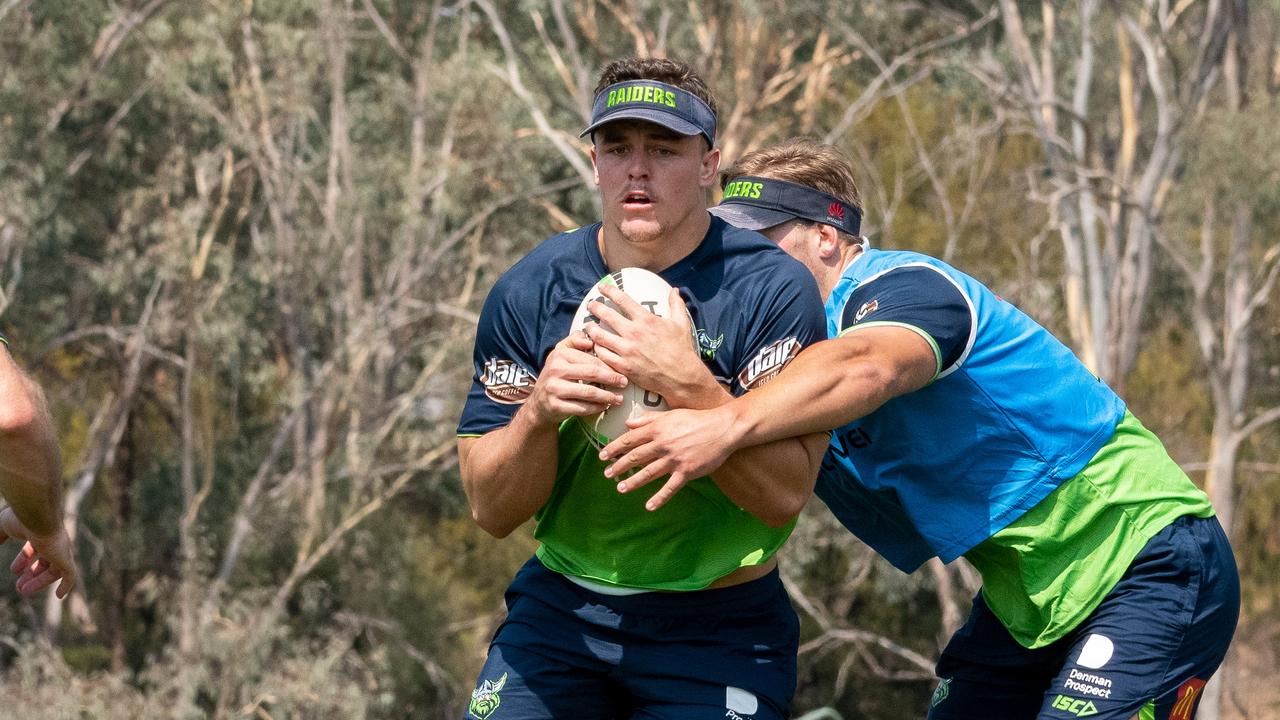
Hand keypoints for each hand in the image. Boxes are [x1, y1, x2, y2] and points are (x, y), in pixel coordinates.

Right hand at [0, 507, 76, 598]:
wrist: (38, 516)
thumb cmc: (20, 519)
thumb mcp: (3, 526)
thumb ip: (0, 534)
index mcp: (40, 532)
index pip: (34, 548)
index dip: (24, 559)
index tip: (14, 570)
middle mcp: (53, 541)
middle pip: (45, 561)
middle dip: (32, 573)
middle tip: (19, 587)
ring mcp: (61, 550)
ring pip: (54, 570)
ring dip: (39, 581)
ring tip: (23, 591)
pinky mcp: (66, 558)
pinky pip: (70, 575)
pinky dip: (66, 585)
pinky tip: (60, 595)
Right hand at [523, 332, 628, 426]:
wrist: (539, 402)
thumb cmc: (556, 375)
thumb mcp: (560, 354)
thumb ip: (574, 341)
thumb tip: (589, 338)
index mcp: (560, 354)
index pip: (590, 359)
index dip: (609, 365)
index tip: (622, 370)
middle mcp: (555, 370)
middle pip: (591, 373)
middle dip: (612, 379)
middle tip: (624, 382)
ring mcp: (554, 389)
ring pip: (588, 392)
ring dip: (607, 396)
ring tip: (619, 398)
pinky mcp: (555, 406)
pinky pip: (582, 408)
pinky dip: (597, 408)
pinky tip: (605, 406)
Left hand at [584, 285, 705, 403]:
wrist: (681, 377)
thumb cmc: (682, 350)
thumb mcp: (681, 324)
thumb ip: (676, 305)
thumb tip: (675, 291)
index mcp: (646, 320)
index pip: (622, 299)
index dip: (609, 291)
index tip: (602, 287)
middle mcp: (634, 333)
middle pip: (606, 315)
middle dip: (595, 307)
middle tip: (592, 305)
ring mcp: (627, 351)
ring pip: (599, 336)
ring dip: (591, 328)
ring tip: (589, 325)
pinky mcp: (623, 366)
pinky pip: (602, 355)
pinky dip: (597, 348)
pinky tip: (596, 345)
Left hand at [598, 404, 739, 510]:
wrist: (722, 428)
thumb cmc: (696, 419)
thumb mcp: (670, 414)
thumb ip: (648, 419)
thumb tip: (628, 424)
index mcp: (657, 429)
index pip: (630, 440)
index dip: (614, 448)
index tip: (602, 455)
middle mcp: (663, 445)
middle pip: (635, 457)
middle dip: (619, 466)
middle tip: (608, 474)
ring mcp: (674, 460)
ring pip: (648, 473)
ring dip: (633, 482)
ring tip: (621, 488)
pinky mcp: (686, 472)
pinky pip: (670, 488)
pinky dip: (659, 498)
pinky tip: (649, 506)